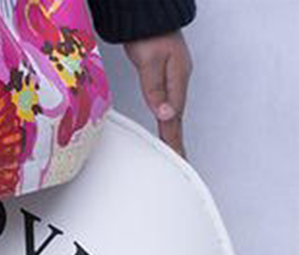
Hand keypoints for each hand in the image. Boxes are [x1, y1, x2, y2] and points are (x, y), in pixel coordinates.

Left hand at [122, 30, 192, 159]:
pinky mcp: (166, 76)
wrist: (148, 17)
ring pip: (174, 110)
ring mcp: (174, 78)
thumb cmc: (149, 35)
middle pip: (177, 117)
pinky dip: (168, 117)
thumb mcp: (150, 63)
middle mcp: (178, 81)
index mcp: (177, 81)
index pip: (175, 118)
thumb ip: (155, 89)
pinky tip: (167, 122)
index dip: (174, 140)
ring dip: (173, 131)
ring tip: (174, 150)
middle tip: (180, 162)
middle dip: (177, 141)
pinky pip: (168, 102)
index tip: (178, 159)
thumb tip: (165, 114)